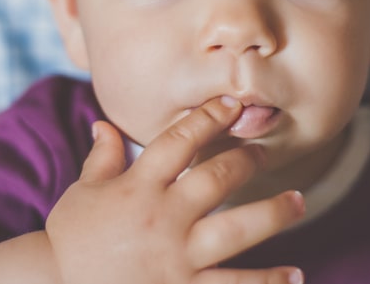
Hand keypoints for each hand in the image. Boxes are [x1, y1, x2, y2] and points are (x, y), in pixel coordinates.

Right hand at [45, 95, 305, 283]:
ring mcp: (175, 259)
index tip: (231, 104)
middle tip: (265, 153)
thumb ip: (102, 156)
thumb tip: (106, 122)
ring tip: (298, 201)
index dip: (208, 118)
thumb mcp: (82, 192)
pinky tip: (294, 276)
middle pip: (215, 179)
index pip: (179, 141)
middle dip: (245, 161)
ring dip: (273, 214)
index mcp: (137, 187)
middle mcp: (161, 218)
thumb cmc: (71, 239)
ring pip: (236, 231)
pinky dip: (265, 282)